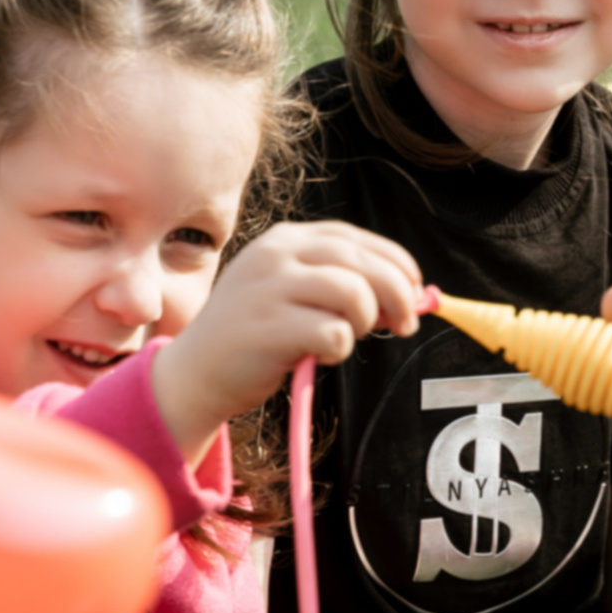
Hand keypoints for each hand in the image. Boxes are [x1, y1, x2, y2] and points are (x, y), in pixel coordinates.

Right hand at [151, 221, 426, 461]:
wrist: (196, 373)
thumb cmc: (256, 335)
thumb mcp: (294, 294)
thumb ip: (344, 285)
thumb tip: (411, 295)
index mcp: (285, 240)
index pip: (355, 239)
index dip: (395, 262)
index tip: (415, 287)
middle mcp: (276, 255)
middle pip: (363, 262)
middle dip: (398, 294)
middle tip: (404, 325)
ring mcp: (269, 288)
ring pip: (353, 294)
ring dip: (363, 323)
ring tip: (344, 339)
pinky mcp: (268, 327)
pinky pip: (334, 334)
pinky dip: (338, 349)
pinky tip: (317, 354)